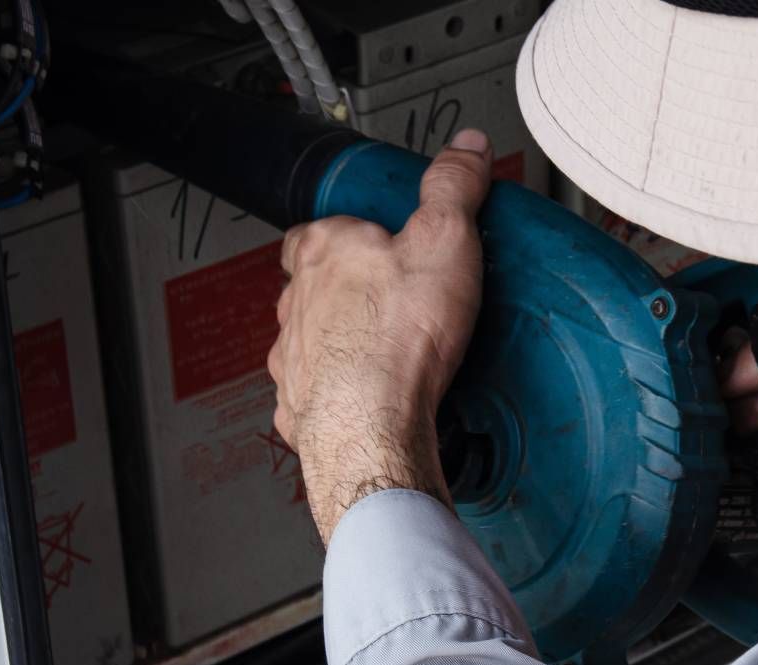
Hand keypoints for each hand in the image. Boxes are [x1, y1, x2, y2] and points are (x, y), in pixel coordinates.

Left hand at [268, 129, 492, 543]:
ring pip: (312, 340)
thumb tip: (465, 146)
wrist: (372, 426)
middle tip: (397, 302)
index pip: (323, 226)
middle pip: (316, 284)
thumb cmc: (400, 338)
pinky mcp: (298, 407)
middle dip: (350, 292)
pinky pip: (316, 395)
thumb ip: (453, 187)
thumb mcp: (445, 239)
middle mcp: (296, 301)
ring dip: (343, 345)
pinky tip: (375, 400)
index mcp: (323, 250)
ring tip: (392, 355)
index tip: (385, 243)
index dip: (355, 234)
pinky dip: (341, 396)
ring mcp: (292, 357)